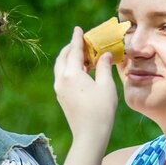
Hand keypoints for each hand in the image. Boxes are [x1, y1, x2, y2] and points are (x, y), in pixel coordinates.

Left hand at [53, 27, 117, 144]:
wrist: (89, 136)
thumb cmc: (101, 110)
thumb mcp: (106, 86)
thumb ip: (103, 67)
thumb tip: (104, 55)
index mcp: (71, 74)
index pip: (74, 51)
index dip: (77, 38)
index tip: (78, 28)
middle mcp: (61, 80)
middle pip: (63, 57)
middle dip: (71, 47)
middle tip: (81, 41)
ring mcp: (59, 90)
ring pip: (60, 68)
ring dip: (69, 59)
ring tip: (82, 56)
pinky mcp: (61, 98)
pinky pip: (62, 77)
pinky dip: (69, 69)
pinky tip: (80, 72)